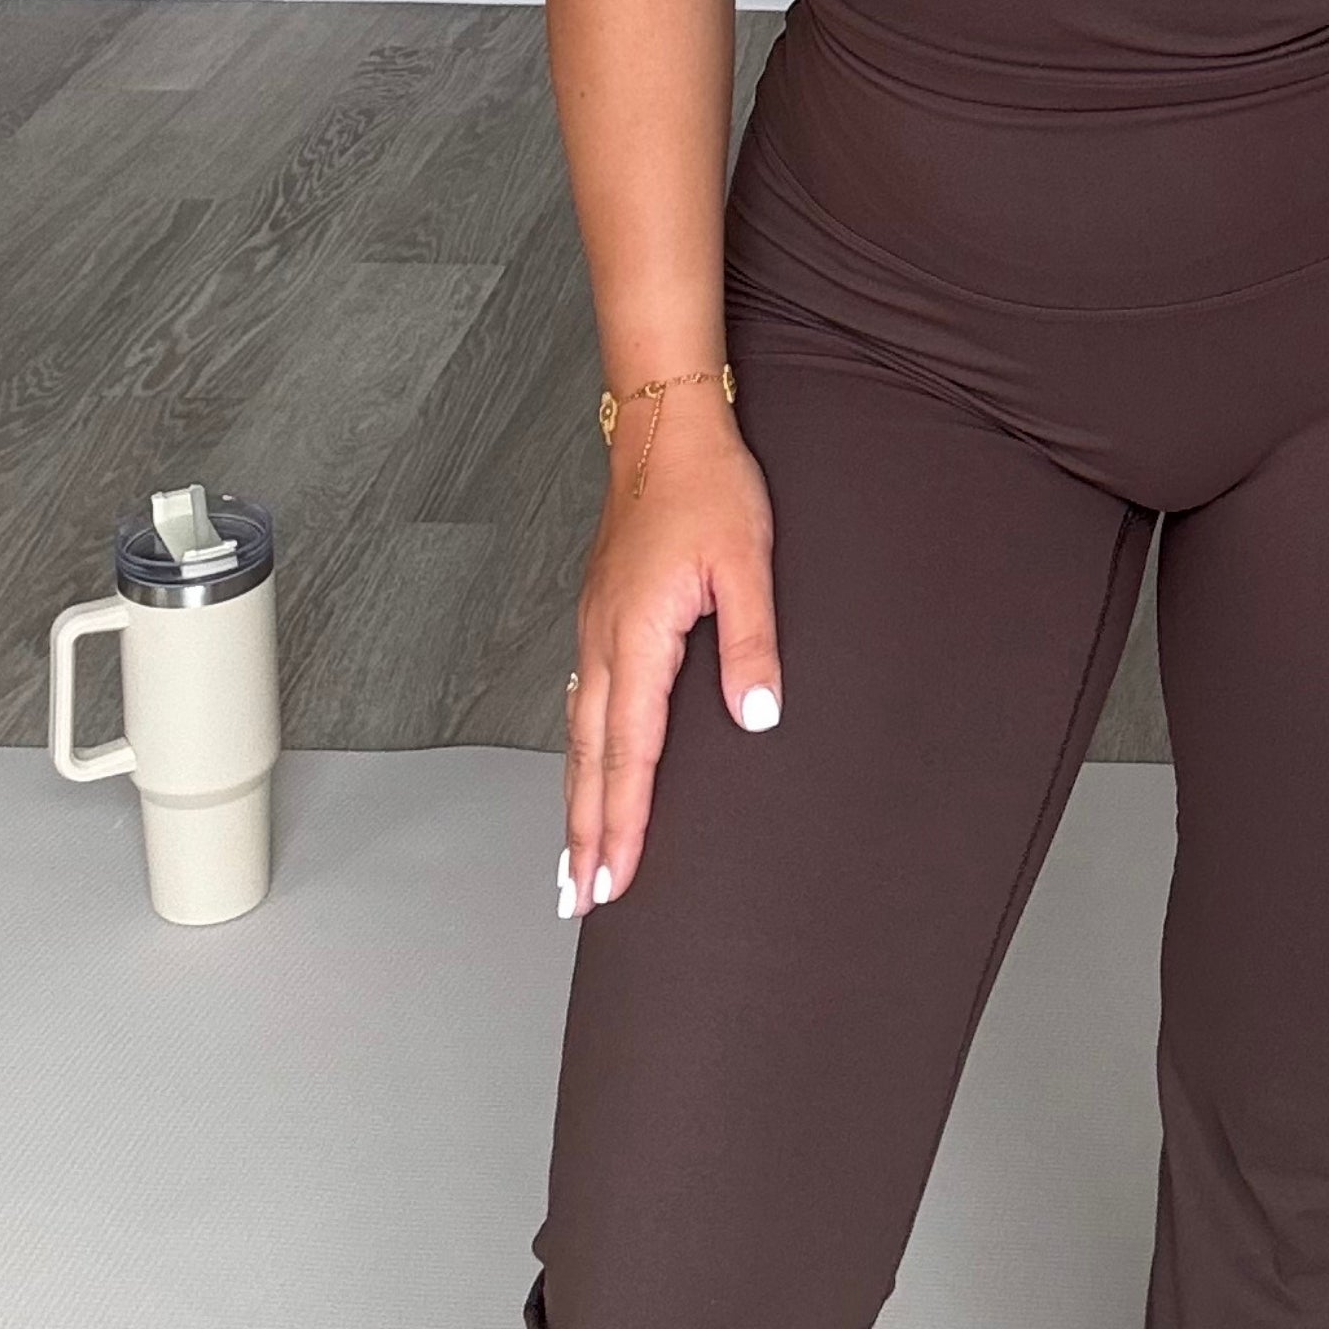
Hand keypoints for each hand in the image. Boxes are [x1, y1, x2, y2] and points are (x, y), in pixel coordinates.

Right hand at [561, 393, 779, 917]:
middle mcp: (602, 642)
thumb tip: (757, 717)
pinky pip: (581, 705)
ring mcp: (593, 630)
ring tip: (571, 862)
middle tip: (578, 901)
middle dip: (584, 835)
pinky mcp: (598, 617)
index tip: (614, 881)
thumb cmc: (709, 487)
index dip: (623, 823)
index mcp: (637, 636)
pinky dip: (578, 756)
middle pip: (589, 760)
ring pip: (577, 737)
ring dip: (575, 803)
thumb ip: (751, 642)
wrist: (664, 427)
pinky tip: (581, 774)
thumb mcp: (747, 562)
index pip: (630, 753)